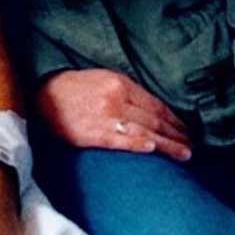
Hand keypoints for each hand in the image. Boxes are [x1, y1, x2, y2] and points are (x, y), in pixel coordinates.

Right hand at [35, 69, 191, 160]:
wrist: (43, 95)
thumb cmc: (73, 89)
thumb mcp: (101, 80)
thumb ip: (125, 92)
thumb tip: (151, 110)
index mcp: (120, 83)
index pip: (155, 104)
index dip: (174, 119)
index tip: (186, 129)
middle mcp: (117, 98)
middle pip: (155, 118)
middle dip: (177, 133)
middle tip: (192, 145)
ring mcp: (107, 116)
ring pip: (146, 130)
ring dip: (168, 144)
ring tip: (184, 153)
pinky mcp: (95, 132)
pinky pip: (123, 139)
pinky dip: (141, 143)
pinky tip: (154, 149)